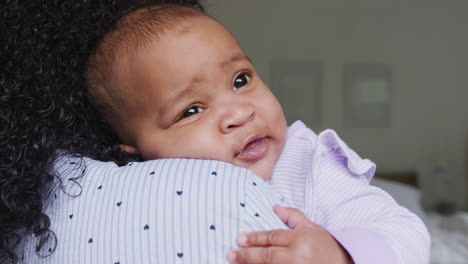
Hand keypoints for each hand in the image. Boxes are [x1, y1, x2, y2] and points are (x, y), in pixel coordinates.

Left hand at [227, 205, 351, 263]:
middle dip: (247, 255)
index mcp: (301, 240)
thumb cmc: (325, 246)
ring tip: (236, 263)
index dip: (255, 238)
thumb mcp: (312, 227)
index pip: (273, 238)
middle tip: (231, 254)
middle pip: (268, 256)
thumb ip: (293, 216)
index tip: (239, 239)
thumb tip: (275, 207)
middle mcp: (299, 256)